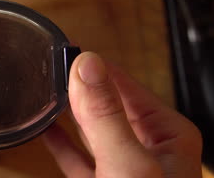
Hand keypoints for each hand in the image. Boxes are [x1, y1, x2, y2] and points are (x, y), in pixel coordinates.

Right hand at [43, 52, 201, 177]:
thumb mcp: (129, 165)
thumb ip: (107, 116)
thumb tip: (88, 67)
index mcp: (167, 136)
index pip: (125, 84)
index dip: (93, 65)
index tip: (66, 49)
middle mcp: (146, 148)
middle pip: (106, 103)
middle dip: (78, 84)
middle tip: (50, 65)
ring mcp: (122, 166)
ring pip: (90, 126)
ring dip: (68, 109)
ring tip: (47, 88)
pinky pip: (75, 154)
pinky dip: (59, 140)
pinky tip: (46, 127)